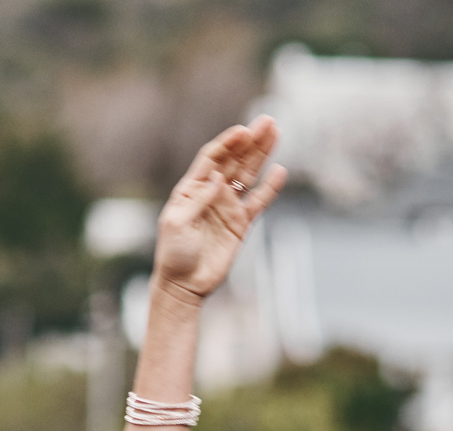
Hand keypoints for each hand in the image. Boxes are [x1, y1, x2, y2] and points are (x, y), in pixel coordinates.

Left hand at [152, 118, 285, 304]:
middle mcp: (211, 193)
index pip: (212, 158)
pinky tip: (279, 172)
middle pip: (234, 160)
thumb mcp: (176, 224)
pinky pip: (258, 201)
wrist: (183, 286)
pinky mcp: (240, 224)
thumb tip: (218, 178)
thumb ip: (197, 200)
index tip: (242, 131)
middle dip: (250, 141)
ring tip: (275, 132)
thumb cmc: (173, 255)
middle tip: (267, 122)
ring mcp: (227, 207)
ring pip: (248, 175)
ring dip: (261, 154)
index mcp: (191, 189)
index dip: (228, 143)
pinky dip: (269, 188)